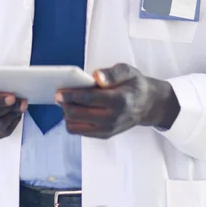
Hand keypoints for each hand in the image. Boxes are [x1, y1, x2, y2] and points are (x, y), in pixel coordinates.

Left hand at [56, 63, 179, 138]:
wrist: (147, 105)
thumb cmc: (134, 85)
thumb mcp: (128, 71)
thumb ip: (112, 73)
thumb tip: (96, 76)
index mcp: (119, 100)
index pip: (88, 99)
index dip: (70, 95)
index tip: (58, 92)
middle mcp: (112, 118)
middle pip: (76, 114)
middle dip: (64, 104)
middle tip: (60, 94)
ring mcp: (107, 129)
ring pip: (73, 125)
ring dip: (67, 113)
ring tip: (69, 102)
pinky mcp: (103, 135)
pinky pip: (78, 130)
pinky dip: (72, 120)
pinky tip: (76, 109)